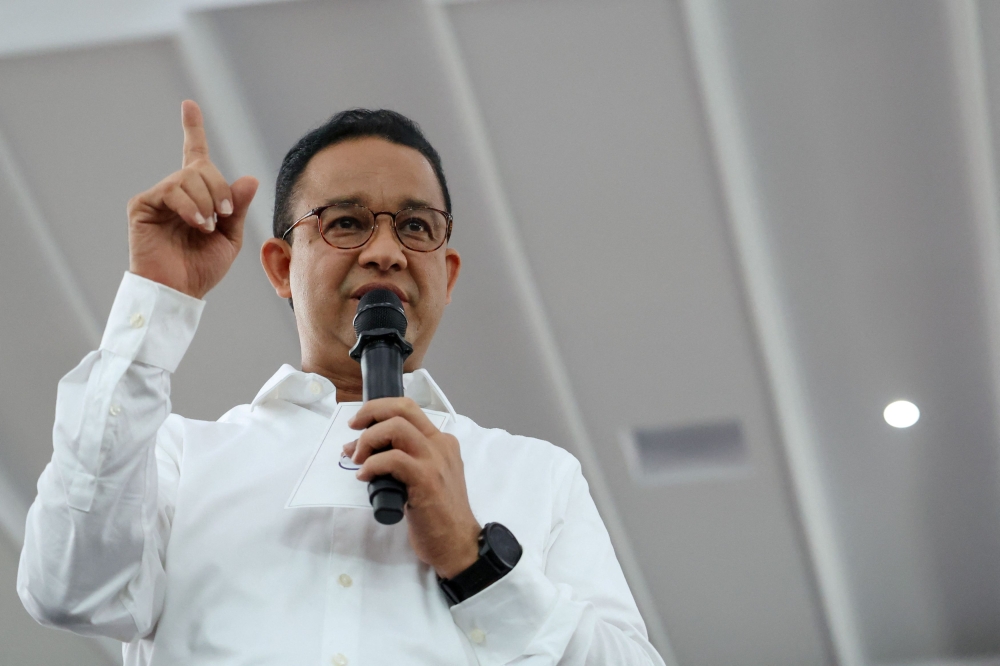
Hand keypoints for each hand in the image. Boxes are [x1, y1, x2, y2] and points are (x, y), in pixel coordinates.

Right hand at [127, 100, 258, 298]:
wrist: (179, 291)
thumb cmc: (202, 267)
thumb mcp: (230, 237)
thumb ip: (237, 207)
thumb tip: (249, 178)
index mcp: (197, 196)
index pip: (195, 155)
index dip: (192, 128)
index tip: (189, 104)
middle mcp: (176, 191)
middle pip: (202, 167)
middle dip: (219, 189)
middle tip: (223, 215)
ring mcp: (158, 197)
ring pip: (188, 177)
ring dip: (206, 202)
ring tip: (206, 226)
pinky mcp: (142, 205)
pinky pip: (172, 190)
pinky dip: (190, 207)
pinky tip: (195, 224)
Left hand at [344, 398, 480, 578]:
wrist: (458, 543)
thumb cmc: (437, 515)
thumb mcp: (424, 479)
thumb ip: (401, 461)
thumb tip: (363, 450)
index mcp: (441, 442)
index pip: (409, 409)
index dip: (379, 410)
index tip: (359, 424)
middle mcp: (440, 445)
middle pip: (402, 408)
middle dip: (371, 412)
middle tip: (353, 429)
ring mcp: (435, 460)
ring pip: (396, 427)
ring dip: (368, 439)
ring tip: (358, 459)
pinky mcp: (426, 479)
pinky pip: (392, 459)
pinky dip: (372, 465)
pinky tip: (365, 477)